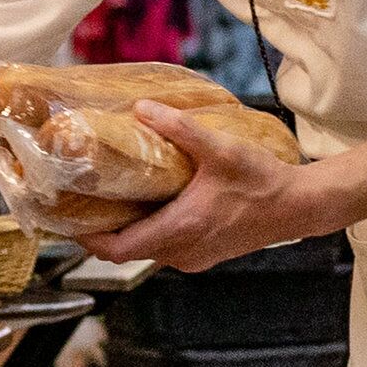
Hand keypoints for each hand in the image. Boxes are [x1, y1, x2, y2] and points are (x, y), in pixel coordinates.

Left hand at [79, 103, 321, 273]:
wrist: (298, 207)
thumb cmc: (263, 181)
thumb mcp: (221, 148)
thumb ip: (180, 129)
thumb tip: (143, 109)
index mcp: (181, 229)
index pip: (119, 249)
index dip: (88, 238)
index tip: (68, 220)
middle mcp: (183, 251)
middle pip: (127, 251)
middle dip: (102, 231)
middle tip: (84, 203)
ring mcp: (194, 257)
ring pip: (147, 251)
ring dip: (128, 232)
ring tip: (113, 200)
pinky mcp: (204, 255)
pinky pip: (166, 249)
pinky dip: (151, 233)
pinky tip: (151, 206)